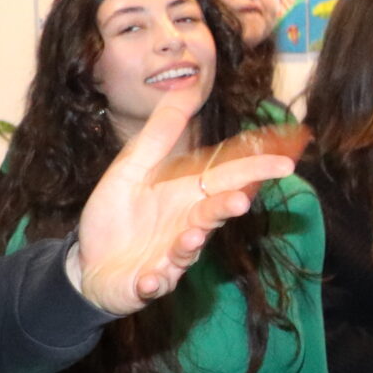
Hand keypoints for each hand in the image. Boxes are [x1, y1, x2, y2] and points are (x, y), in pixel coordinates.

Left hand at [72, 88, 301, 314]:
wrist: (87, 263)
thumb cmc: (116, 216)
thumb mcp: (131, 169)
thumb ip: (160, 134)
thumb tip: (186, 89)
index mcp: (187, 195)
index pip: (227, 178)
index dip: (255, 170)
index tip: (285, 163)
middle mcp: (188, 224)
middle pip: (214, 212)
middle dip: (228, 207)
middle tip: (240, 200)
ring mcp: (171, 256)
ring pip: (189, 248)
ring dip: (191, 243)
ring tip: (190, 236)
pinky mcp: (148, 282)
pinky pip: (155, 283)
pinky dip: (154, 282)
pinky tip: (148, 279)